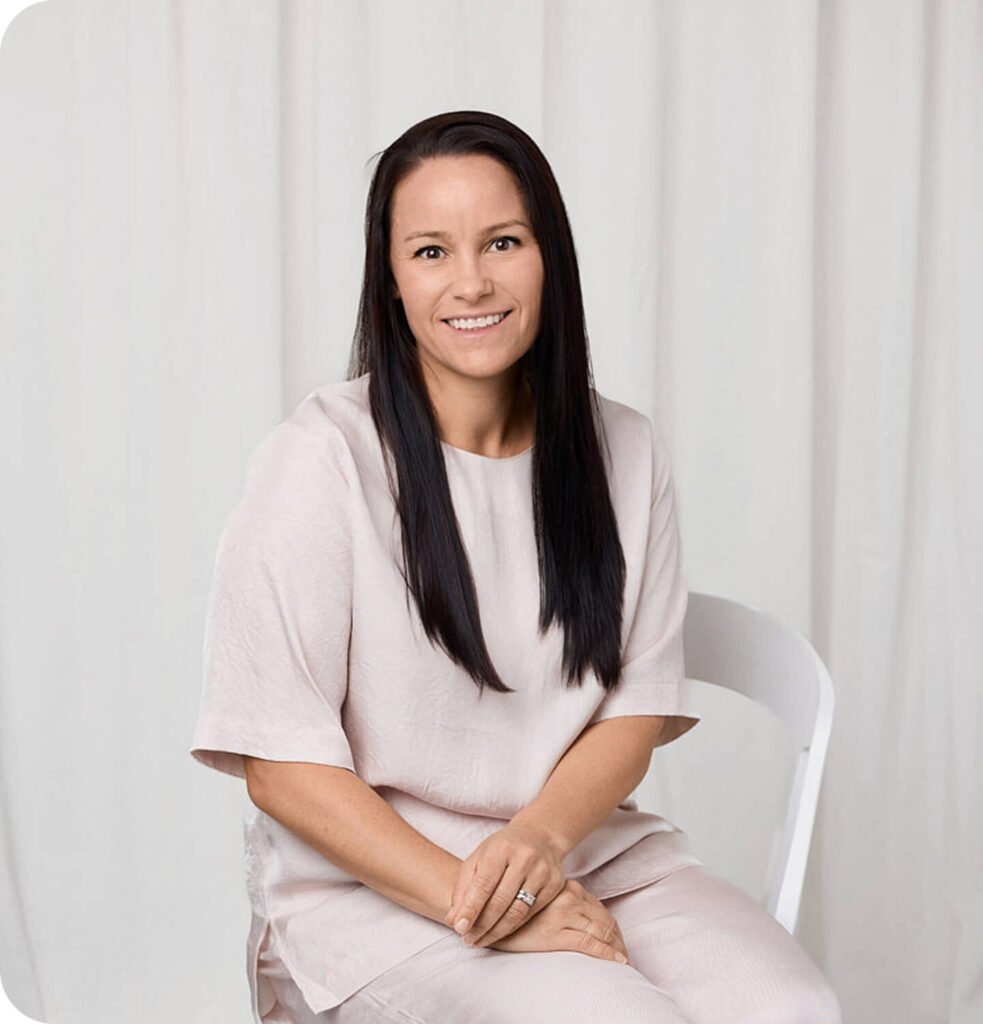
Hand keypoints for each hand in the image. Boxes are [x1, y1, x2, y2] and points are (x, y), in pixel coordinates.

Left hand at [443, 821, 566, 947]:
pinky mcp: (555, 885)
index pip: (484, 883)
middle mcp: (524, 858)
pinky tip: (500, 931)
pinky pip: (531, 913)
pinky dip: (513, 926)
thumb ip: (463, 887)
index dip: (470, 908)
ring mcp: (542, 871)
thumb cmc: (502, 849)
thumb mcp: (479, 858)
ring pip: (517, 911)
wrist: (540, 836)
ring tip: (480, 940)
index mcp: (501, 848)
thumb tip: (453, 920)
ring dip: (496, 931)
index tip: (459, 929)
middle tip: (467, 939)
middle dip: (481, 925)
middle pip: (500, 901)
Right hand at [484, 878, 630, 963]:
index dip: (613, 928)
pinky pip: (589, 944)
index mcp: (568, 888)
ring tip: (623, 960)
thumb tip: (581, 915)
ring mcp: (563, 915)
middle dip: (618, 940)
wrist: (488, 909)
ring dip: (616, 947)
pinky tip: (617, 961)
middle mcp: (569, 897)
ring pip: (602, 930)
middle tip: (625, 955)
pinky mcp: (555, 933)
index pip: (600, 909)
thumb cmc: (514, 905)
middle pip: (605, 920)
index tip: (619, 941)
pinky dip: (607, 953)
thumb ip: (561, 901)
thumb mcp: (544, 898)